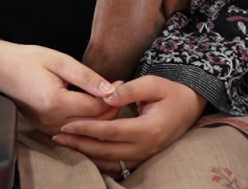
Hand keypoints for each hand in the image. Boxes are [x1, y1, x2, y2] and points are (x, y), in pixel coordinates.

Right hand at [0, 39, 119, 134]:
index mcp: (55, 102)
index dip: (112, 96)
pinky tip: (89, 102)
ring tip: (105, 93)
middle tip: (116, 87)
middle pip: (93, 123)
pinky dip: (86, 118)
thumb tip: (110, 89)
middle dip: (109, 107)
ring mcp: (47, 127)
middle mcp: (51, 120)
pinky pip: (74, 128)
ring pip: (85, 127)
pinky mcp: (46, 128)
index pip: (95, 108)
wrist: (1, 70)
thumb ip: (86, 76)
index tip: (120, 81)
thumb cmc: (28, 60)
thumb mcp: (60, 61)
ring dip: (99, 114)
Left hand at [53, 75, 206, 175]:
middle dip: (80, 144)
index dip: (87, 129)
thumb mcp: (153, 83)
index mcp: (148, 129)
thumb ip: (129, 89)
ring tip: (66, 144)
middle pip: (106, 151)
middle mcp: (145, 147)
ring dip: (86, 154)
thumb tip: (107, 95)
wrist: (189, 107)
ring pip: (110, 161)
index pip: (110, 132)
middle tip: (57, 137)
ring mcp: (144, 155)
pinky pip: (117, 164)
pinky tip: (84, 151)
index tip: (67, 124)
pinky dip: (99, 160)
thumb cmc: (170, 92)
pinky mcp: (142, 157)